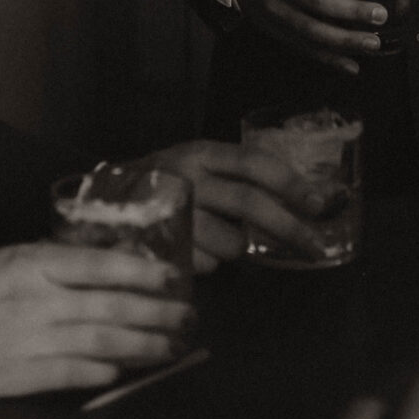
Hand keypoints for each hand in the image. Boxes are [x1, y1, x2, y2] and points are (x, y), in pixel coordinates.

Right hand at [0, 242, 193, 398]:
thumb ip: (37, 261)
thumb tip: (83, 263)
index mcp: (29, 264)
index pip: (100, 264)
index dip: (142, 270)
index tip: (172, 276)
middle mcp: (36, 301)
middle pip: (112, 305)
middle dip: (157, 312)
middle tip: (188, 315)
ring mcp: (28, 342)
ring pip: (101, 341)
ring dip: (142, 345)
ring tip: (171, 346)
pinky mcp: (17, 377)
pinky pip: (72, 374)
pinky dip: (103, 371)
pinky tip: (124, 370)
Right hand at [146, 136, 342, 269]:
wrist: (100, 203)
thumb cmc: (160, 182)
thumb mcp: (194, 164)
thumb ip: (233, 176)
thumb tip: (295, 200)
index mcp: (200, 152)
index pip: (254, 162)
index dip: (290, 182)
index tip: (319, 203)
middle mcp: (186, 177)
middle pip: (249, 202)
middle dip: (288, 227)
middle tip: (314, 248)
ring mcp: (172, 213)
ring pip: (231, 243)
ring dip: (236, 248)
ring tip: (215, 238)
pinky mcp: (161, 246)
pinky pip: (207, 265)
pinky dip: (209, 263)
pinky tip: (192, 250)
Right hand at [238, 0, 386, 74]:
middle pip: (319, 3)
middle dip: (353, 12)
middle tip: (380, 16)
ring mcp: (277, 12)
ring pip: (312, 31)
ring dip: (346, 41)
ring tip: (373, 43)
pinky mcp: (277, 33)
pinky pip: (305, 49)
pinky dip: (330, 60)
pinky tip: (352, 66)